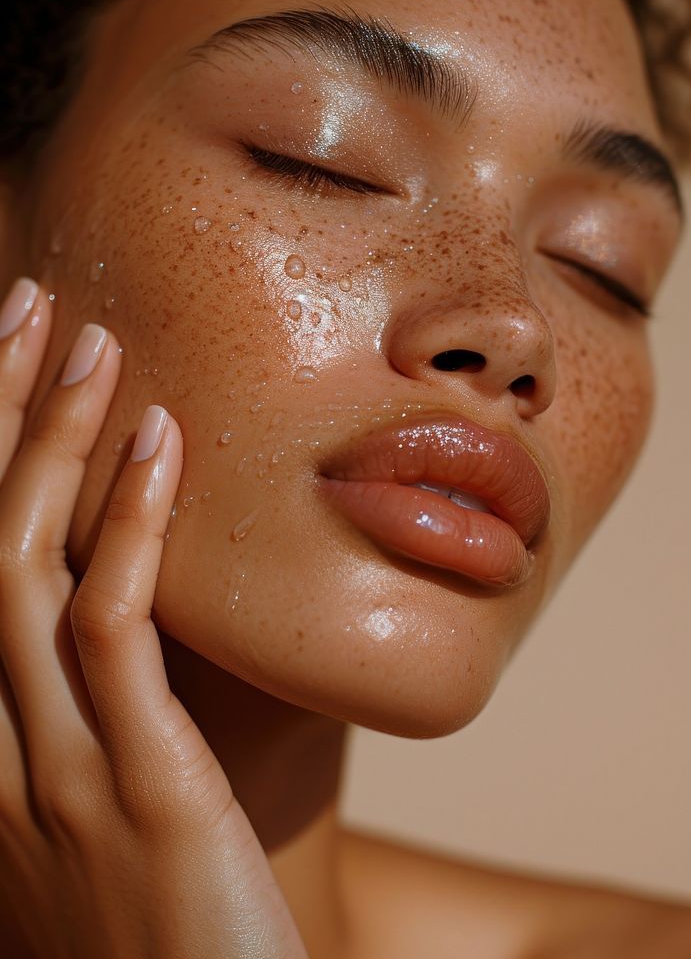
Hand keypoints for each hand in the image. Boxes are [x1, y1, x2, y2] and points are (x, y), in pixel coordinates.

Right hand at [0, 278, 308, 958]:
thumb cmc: (161, 926)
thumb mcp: (106, 808)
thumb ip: (101, 717)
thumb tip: (126, 609)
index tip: (2, 372)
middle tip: (26, 308)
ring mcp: (50, 771)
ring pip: (18, 565)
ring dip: (48, 437)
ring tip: (86, 336)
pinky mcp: (134, 788)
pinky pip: (110, 627)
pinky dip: (126, 522)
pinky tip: (160, 439)